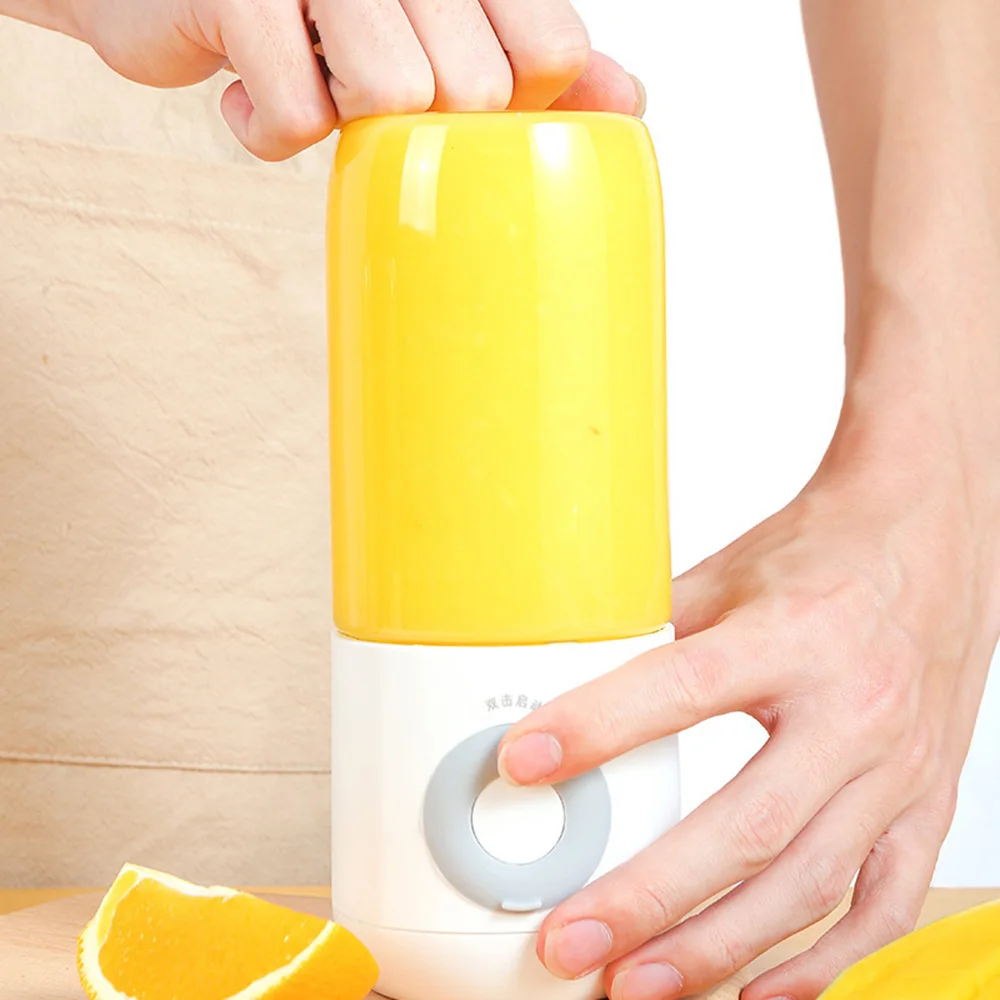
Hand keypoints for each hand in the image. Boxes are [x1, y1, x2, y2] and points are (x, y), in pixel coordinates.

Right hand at [67, 0, 641, 159]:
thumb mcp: (439, 21)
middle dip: (422, 117)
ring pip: (394, 99)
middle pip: (476, 89)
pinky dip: (270, 132)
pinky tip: (251, 90)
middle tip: (363, 80)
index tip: (455, 87)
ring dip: (348, 122)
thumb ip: (531, 50)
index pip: (552, 50)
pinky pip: (299, 121)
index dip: (512, 97)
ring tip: (311, 78)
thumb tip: (629, 100)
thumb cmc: (315, 10)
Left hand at [498, 417, 999, 998]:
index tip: (523, 764)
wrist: (930, 537)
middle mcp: (853, 708)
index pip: (682, 687)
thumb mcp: (727, 572)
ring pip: (810, 882)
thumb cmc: (824, 553)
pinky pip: (884, 900)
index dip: (597, 728)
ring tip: (638, 985)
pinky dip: (826, 960)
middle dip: (650, 896)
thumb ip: (651, 630)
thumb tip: (568, 680)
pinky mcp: (925, 799)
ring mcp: (898, 766)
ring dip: (720, 947)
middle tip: (570, 939)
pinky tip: (762, 990)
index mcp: (792, 634)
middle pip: (748, 824)